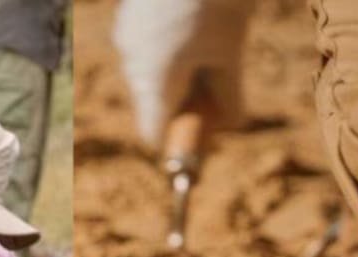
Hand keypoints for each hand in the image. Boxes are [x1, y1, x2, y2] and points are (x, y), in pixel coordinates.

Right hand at [113, 0, 254, 142]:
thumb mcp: (231, 50)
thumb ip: (229, 95)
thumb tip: (229, 125)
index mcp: (153, 78)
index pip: (153, 133)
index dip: (177, 140)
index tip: (204, 132)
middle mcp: (131, 61)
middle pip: (153, 102)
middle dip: (185, 101)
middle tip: (221, 84)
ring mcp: (126, 35)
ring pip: (151, 73)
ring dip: (179, 72)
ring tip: (212, 40)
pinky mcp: (129, 15)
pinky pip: (147, 48)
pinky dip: (171, 48)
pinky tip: (196, 22)